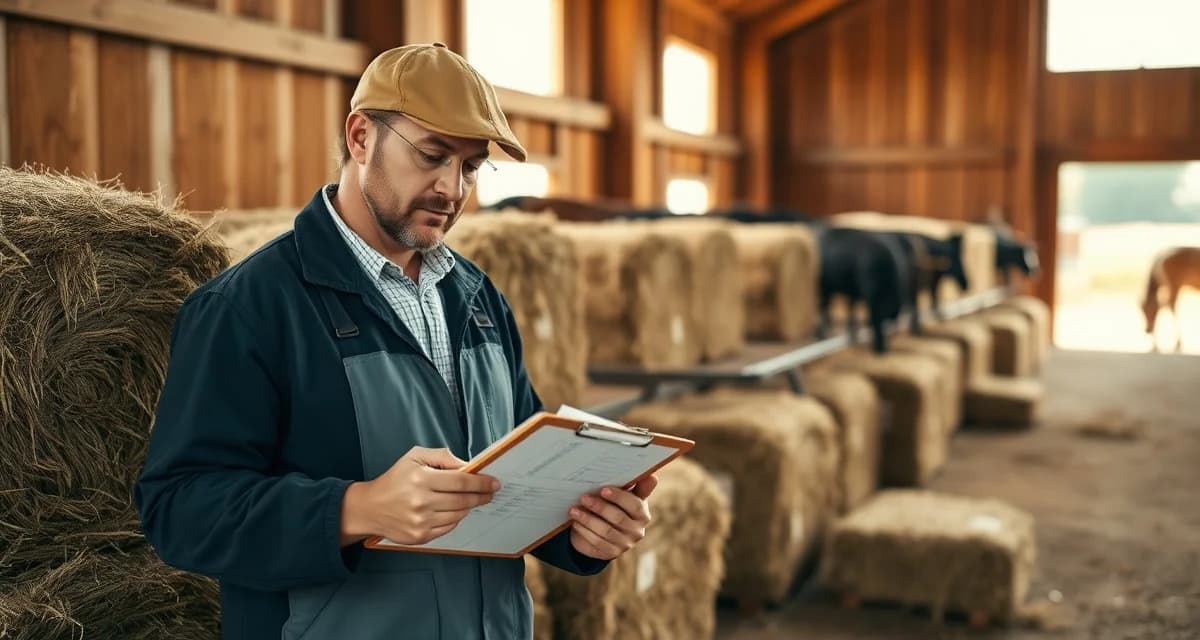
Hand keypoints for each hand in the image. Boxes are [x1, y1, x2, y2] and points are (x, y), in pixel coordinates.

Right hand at [340, 447, 498, 546]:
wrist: (370, 508)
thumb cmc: (394, 479)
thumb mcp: (414, 457)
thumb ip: (442, 457)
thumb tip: (467, 465)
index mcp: (421, 478)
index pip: (461, 481)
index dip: (481, 482)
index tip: (494, 482)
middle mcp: (421, 502)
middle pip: (463, 500)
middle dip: (482, 496)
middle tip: (491, 492)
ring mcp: (421, 522)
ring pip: (458, 515)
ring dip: (469, 507)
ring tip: (472, 499)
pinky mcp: (420, 536)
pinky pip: (449, 527)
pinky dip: (456, 518)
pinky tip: (454, 510)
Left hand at [568, 475, 657, 559]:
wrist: (606, 529)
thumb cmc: (617, 506)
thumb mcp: (627, 496)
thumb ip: (639, 486)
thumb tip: (653, 477)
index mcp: (643, 515)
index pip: (634, 506)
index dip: (619, 497)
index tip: (603, 489)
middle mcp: (637, 531)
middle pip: (618, 518)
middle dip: (599, 507)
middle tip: (583, 498)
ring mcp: (625, 544)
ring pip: (606, 531)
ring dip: (588, 520)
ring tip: (574, 510)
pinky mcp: (611, 553)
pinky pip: (597, 543)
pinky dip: (585, 532)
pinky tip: (576, 522)